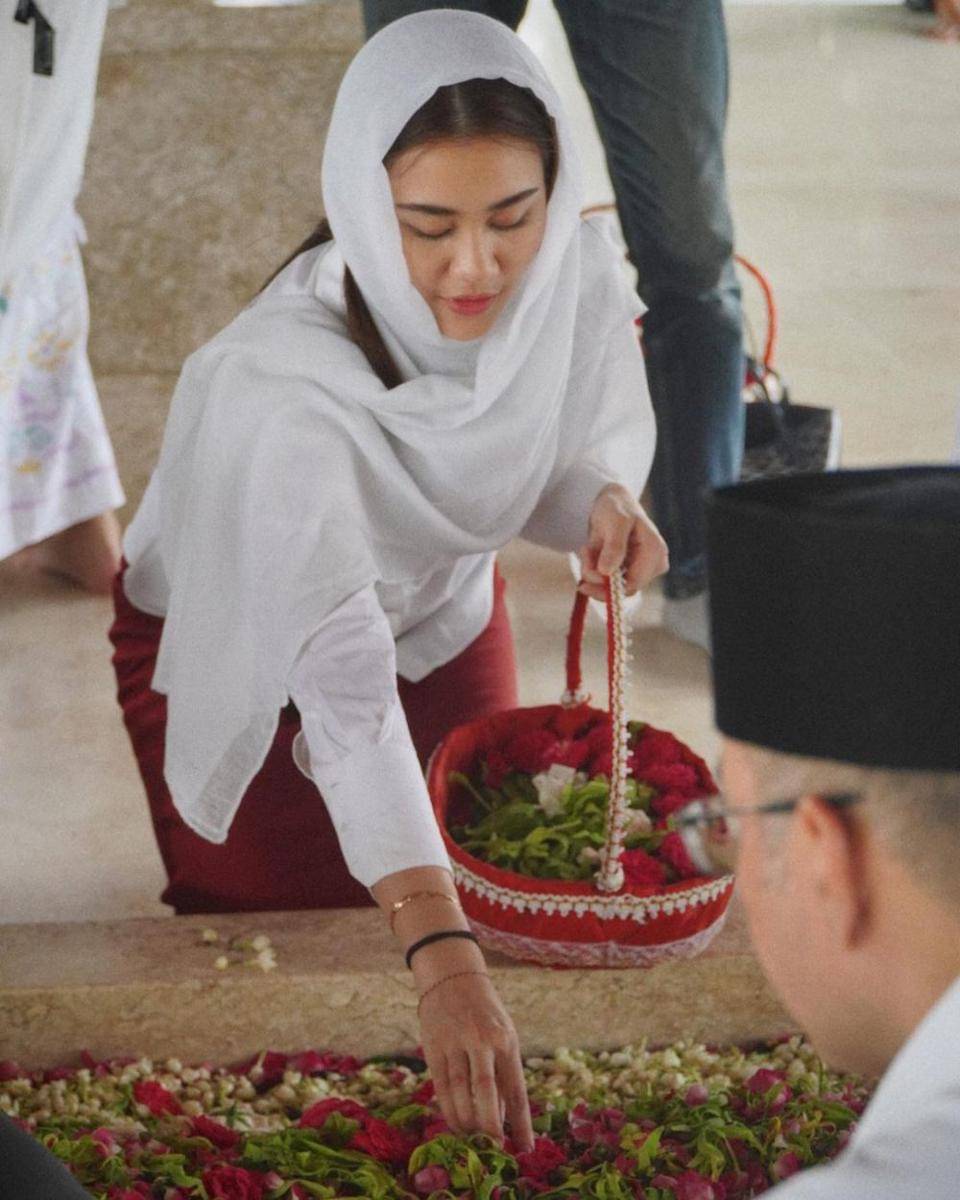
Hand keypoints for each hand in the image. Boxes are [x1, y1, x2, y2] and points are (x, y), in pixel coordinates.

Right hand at [417, 968, 533, 1151]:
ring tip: (473, 1140)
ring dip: (467, 1121)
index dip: (521, 1122)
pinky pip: (442, 1086)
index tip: (526, 1149)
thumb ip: (504, 1073)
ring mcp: (456, 1043)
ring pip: (461, 1091)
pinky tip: (456, 1125)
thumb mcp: (504, 1036)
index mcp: (506, 1040)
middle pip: (486, 1091)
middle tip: (494, 1149)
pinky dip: (449, 1109)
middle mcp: (482, 1041)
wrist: (453, 979)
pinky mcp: (434, 1047)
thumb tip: (503, 1117)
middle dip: (491, 1125)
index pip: (516, 1088)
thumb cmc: (486, 1015)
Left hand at [579, 483, 667, 598]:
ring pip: (611, 586)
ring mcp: (642, 569)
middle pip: (621, 589)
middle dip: (597, 576)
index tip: (583, 581)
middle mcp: (653, 564)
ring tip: (587, 548)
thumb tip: (606, 572)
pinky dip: (594, 568)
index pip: (632, 585)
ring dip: (593, 570)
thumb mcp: (615, 522)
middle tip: (583, 554)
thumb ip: (614, 547)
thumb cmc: (617, 508)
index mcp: (654, 552)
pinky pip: (607, 580)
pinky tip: (591, 550)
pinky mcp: (630, 571)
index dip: (606, 589)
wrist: (612, 503)